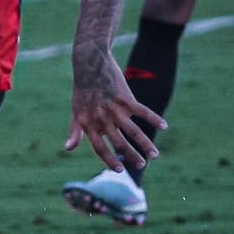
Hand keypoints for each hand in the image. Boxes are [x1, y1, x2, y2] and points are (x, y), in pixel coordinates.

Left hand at [64, 47, 164, 171]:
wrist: (90, 64)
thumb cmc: (82, 90)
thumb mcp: (75, 111)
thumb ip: (75, 131)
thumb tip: (68, 149)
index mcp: (88, 124)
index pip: (99, 148)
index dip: (109, 160)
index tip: (120, 170)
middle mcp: (102, 119)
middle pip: (119, 142)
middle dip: (132, 156)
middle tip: (142, 165)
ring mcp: (114, 109)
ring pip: (133, 131)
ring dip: (145, 144)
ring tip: (155, 155)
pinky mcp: (125, 98)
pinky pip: (142, 111)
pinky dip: (154, 119)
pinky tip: (164, 126)